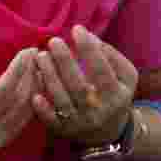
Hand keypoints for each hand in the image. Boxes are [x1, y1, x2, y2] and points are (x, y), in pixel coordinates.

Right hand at [0, 48, 36, 160]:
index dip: (17, 71)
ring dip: (37, 86)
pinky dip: (35, 99)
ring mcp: (0, 141)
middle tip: (39, 52)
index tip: (27, 51)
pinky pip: (25, 118)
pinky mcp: (4, 141)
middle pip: (20, 102)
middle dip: (31, 75)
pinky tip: (39, 84)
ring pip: (27, 111)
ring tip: (43, 64)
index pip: (2, 94)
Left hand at [32, 25, 137, 146]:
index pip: (102, 70)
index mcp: (116, 95)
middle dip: (64, 61)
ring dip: (49, 77)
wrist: (109, 132)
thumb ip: (111, 55)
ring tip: (41, 56)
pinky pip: (51, 121)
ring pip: (62, 100)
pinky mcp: (64, 131)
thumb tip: (89, 37)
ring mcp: (80, 123)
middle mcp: (98, 111)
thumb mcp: (125, 75)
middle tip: (53, 41)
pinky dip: (42, 109)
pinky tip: (35, 93)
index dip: (89, 49)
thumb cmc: (116, 93)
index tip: (77, 29)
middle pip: (78, 86)